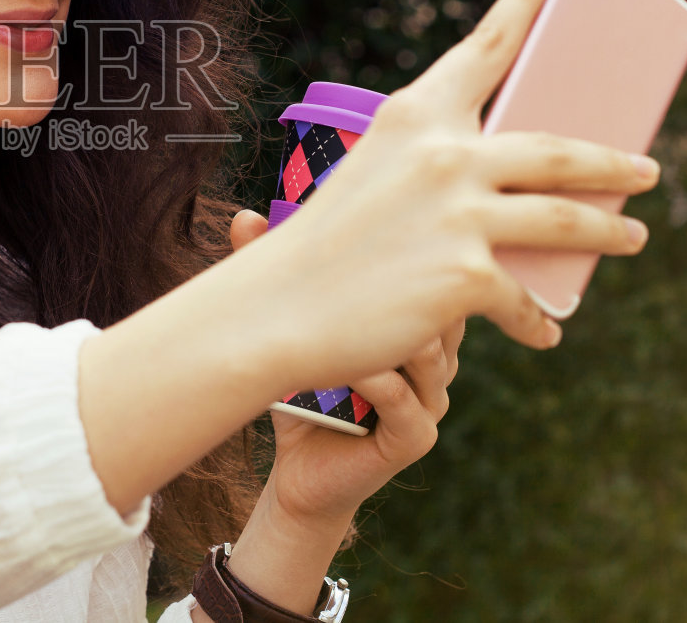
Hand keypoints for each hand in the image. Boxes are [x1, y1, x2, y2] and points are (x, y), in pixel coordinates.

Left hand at [234, 211, 461, 531]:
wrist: (300, 472)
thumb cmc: (301, 392)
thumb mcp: (294, 328)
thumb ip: (279, 275)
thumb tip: (246, 215)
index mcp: (420, 326)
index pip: (432, 275)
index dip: (402, 251)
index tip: (359, 223)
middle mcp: (437, 361)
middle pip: (440, 308)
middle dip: (400, 282)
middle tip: (353, 260)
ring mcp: (432, 401)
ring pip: (430, 352)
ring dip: (387, 328)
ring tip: (347, 312)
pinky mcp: (414, 438)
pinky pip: (405, 399)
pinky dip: (374, 378)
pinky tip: (345, 364)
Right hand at [238, 0, 661, 396]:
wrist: (275, 310)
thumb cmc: (320, 248)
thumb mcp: (374, 181)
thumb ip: (436, 172)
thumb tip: (509, 197)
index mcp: (413, 116)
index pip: (485, 46)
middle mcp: (443, 153)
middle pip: (558, 148)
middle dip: (614, 161)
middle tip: (647, 168)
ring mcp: (459, 212)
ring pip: (567, 219)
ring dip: (611, 230)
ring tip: (633, 236)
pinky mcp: (468, 273)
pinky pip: (526, 298)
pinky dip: (539, 319)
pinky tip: (548, 331)